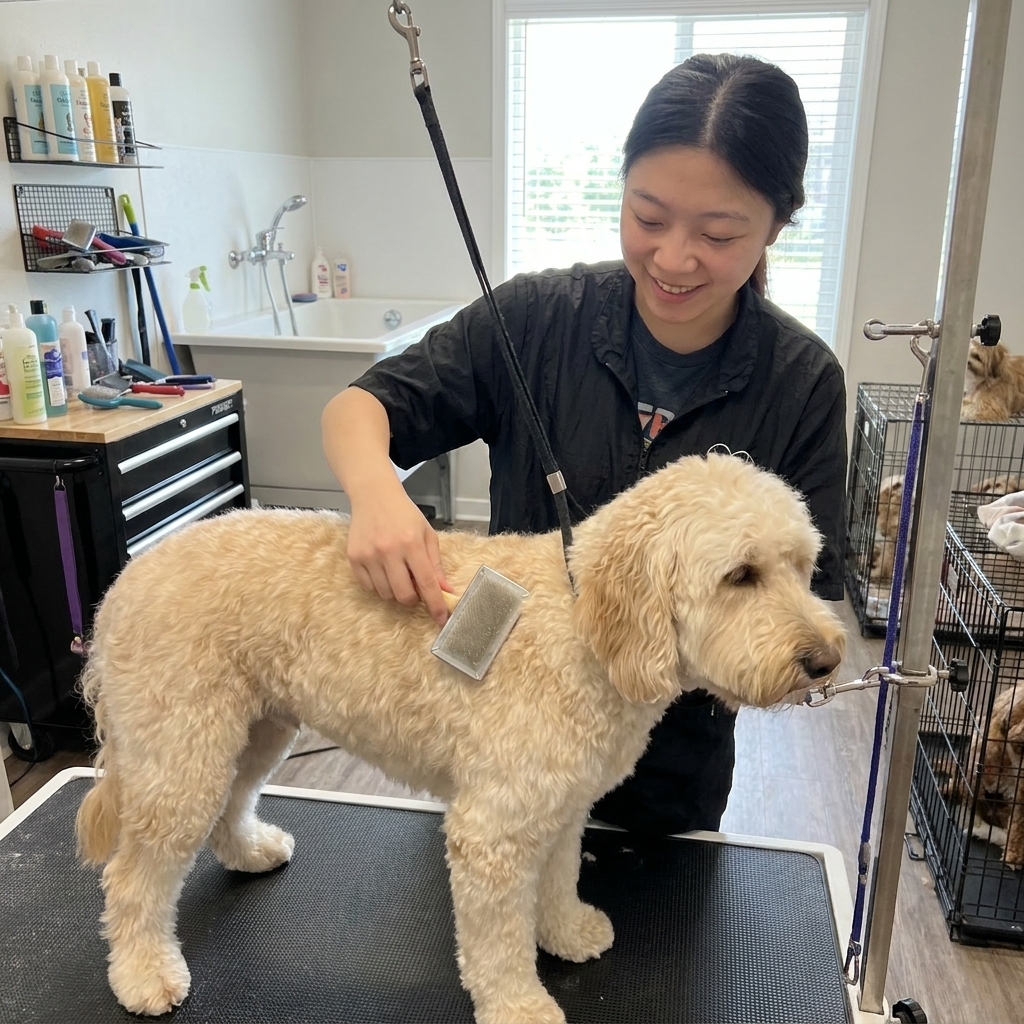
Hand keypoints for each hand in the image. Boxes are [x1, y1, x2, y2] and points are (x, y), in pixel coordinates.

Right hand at [347, 484, 452, 626]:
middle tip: (414, 586)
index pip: (427, 583)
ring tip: (397, 572)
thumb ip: (436, 564)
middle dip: (413, 598)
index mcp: (412, 544)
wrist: (374, 496)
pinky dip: (379, 585)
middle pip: (403, 595)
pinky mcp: (354, 557)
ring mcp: (369, 555)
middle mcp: (389, 551)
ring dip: (395, 591)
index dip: (435, 604)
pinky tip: (383, 569)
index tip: (442, 619)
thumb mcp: (427, 535)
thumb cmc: (405, 515)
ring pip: (385, 594)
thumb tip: (445, 591)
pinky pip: (368, 587)